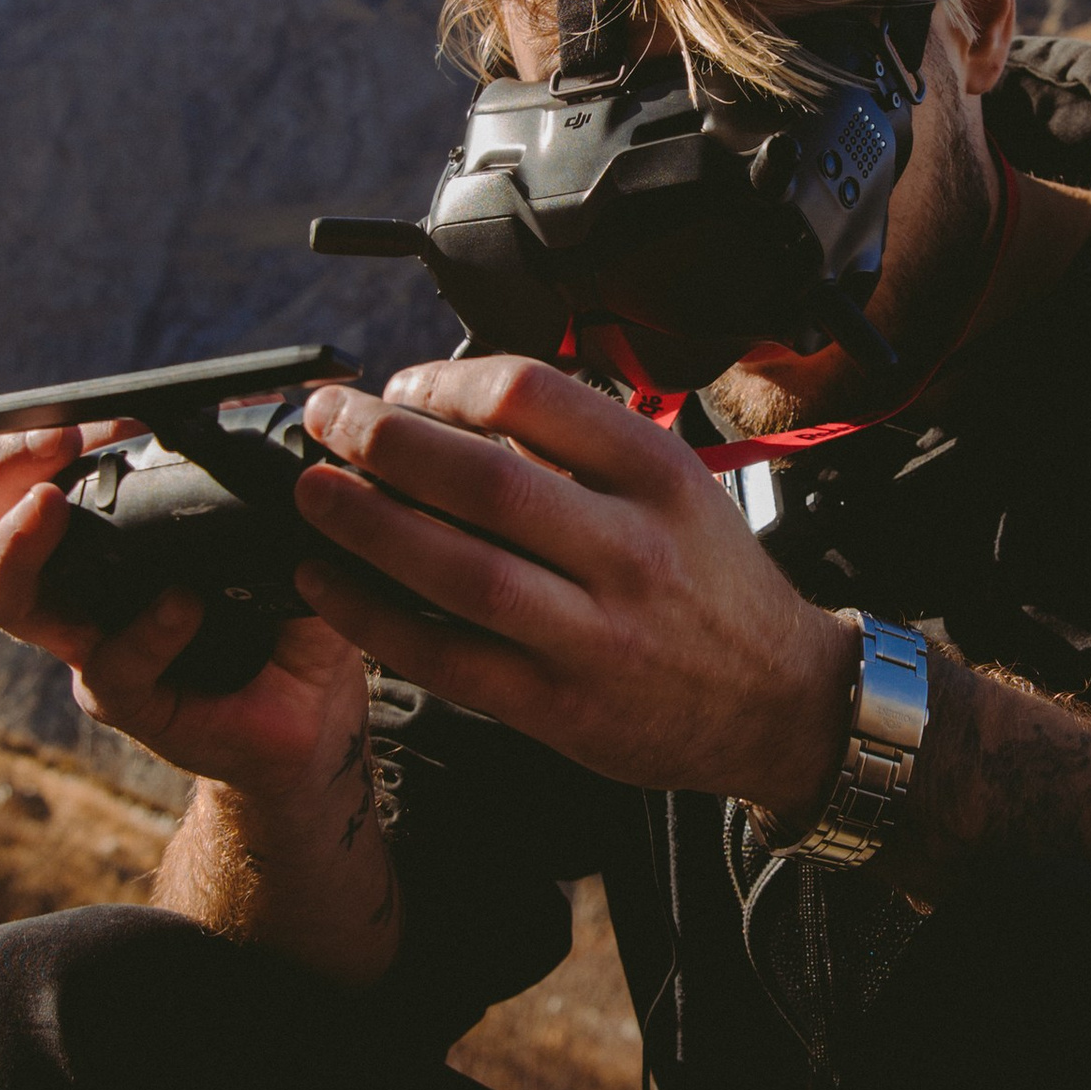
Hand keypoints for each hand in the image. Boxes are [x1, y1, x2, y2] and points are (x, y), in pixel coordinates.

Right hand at [0, 419, 369, 802]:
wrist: (311, 712)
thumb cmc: (283, 612)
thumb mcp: (277, 532)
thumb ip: (262, 477)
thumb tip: (259, 403)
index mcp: (104, 540)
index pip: (28, 477)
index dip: (40, 439)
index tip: (97, 412)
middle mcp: (78, 590)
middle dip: (3, 472)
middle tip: (54, 439)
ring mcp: (92, 645)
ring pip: (6, 599)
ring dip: (18, 545)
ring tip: (54, 505)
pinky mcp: (130, 702)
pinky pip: (113, 667)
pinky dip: (148, 630)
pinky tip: (185, 603)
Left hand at [294, 360, 857, 817]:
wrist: (777, 701)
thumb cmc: (713, 585)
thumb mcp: (674, 488)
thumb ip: (578, 450)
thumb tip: (448, 409)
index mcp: (657, 474)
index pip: (532, 395)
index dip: (444, 383)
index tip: (399, 389)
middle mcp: (630, 549)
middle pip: (483, 479)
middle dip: (382, 442)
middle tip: (327, 421)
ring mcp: (596, 633)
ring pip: (458, 569)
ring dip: (366, 526)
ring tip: (313, 493)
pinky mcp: (562, 706)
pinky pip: (448, 656)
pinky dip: (374, 618)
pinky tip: (329, 586)